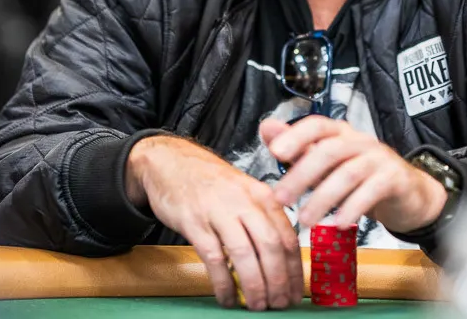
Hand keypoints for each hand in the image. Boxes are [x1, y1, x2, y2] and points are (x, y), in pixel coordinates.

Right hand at [128, 136, 301, 310]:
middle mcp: (244, 202)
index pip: (287, 237)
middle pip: (270, 247)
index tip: (295, 291)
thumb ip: (264, 219)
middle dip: (278, 281)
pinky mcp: (195, 223)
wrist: (171, 162)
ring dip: (254, 285)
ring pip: (244, 254)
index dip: (293, 269)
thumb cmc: (211, 182)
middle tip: (279, 303)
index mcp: (262, 196)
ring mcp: (219, 212)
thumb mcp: (245, 192)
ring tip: (257, 305)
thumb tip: (283, 258)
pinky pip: (214, 259)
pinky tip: (227, 297)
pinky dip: (223, 283)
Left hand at [261, 116, 446, 232]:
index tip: (276, 152)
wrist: (408, 194)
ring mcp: (379, 158)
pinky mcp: (395, 179)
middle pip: (329, 150)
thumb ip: (299, 147)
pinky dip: (353, 207)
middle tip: (280, 199)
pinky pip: (372, 190)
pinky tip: (338, 223)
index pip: (317, 125)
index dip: (296, 135)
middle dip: (301, 174)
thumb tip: (266, 127)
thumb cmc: (362, 177)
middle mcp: (360, 141)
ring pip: (348, 173)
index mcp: (341, 133)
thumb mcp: (328, 163)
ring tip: (305, 220)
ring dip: (323, 198)